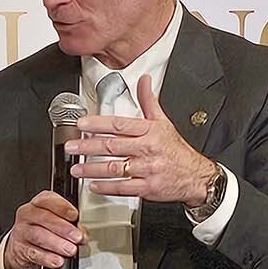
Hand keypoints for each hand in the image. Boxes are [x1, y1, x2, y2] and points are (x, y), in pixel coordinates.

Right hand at [3, 190, 84, 268]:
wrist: (22, 247)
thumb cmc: (42, 230)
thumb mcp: (54, 220)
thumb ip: (68, 222)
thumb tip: (82, 231)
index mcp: (38, 203)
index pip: (47, 200)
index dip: (62, 207)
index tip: (75, 216)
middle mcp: (27, 215)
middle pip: (44, 218)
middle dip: (63, 228)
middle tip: (77, 237)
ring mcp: (22, 232)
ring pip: (38, 235)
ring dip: (57, 243)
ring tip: (70, 250)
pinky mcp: (20, 249)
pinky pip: (33, 253)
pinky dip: (47, 258)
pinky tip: (58, 260)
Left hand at [67, 74, 217, 207]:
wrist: (197, 176)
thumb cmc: (176, 150)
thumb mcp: (163, 122)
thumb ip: (148, 101)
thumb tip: (144, 80)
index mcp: (150, 132)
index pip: (120, 125)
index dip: (99, 123)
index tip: (81, 124)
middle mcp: (147, 149)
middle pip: (113, 146)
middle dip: (88, 147)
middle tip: (70, 147)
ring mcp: (147, 169)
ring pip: (115, 168)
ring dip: (92, 169)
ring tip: (76, 169)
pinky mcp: (148, 188)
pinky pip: (124, 188)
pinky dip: (107, 187)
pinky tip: (93, 185)